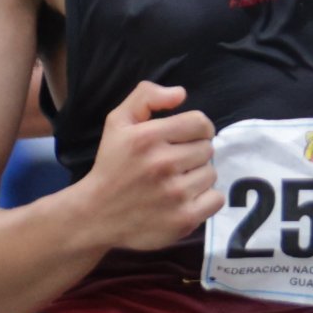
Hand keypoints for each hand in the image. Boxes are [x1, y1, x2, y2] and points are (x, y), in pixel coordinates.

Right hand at [82, 81, 217, 251]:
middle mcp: (162, 164)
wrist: (96, 214)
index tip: (186, 138)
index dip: (196, 129)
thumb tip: (181, 94)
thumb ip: (146, 97)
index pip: (200, 123)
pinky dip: (206, 199)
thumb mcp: (118, 122)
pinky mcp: (183, 219)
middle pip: (207, 148)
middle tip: (174, 163)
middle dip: (194, 153)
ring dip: (198, 176)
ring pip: (211, 173)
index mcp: (147, 137)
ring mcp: (174, 194)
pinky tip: (185, 199)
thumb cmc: (112, 165)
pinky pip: (216, 199)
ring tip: (176, 182)